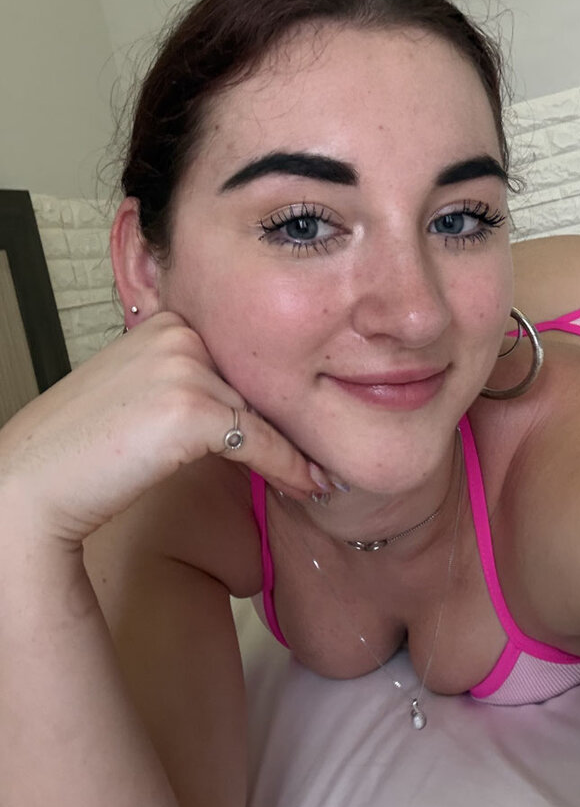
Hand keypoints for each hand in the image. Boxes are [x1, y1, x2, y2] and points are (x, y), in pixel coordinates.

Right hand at [0, 311, 322, 543]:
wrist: (31, 485)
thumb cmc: (83, 446)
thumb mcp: (140, 390)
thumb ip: (189, 381)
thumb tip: (251, 410)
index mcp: (165, 320)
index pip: (236, 358)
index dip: (268, 397)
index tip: (300, 425)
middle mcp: (176, 333)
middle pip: (252, 382)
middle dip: (284, 422)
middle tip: (320, 456)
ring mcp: (183, 367)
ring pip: (261, 412)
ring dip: (292, 449)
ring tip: (317, 476)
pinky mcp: (191, 409)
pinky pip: (260, 441)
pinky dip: (288, 468)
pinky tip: (309, 486)